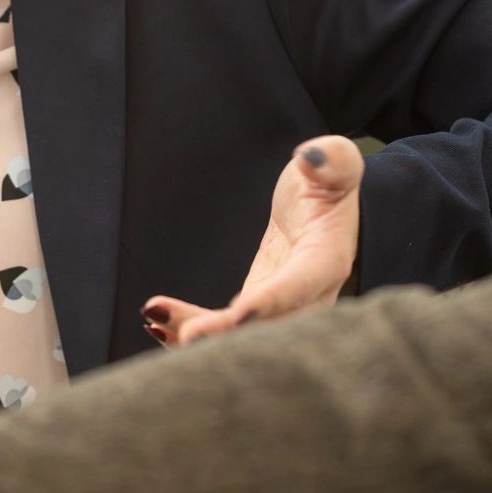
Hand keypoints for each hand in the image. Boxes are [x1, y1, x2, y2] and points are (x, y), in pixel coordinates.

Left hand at [143, 137, 363, 346]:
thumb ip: (332, 159)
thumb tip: (312, 157)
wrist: (320, 206)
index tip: (239, 312)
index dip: (271, 302)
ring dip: (200, 331)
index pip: (299, 285)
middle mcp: (309, 296)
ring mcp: (283, 308)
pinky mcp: (258, 308)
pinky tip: (157, 324)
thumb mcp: (336, 161)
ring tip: (155, 316)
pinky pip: (226, 329)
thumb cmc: (328, 182)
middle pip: (269, 325)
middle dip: (231, 335)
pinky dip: (191, 327)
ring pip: (243, 333)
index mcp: (327, 260)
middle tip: (187, 336)